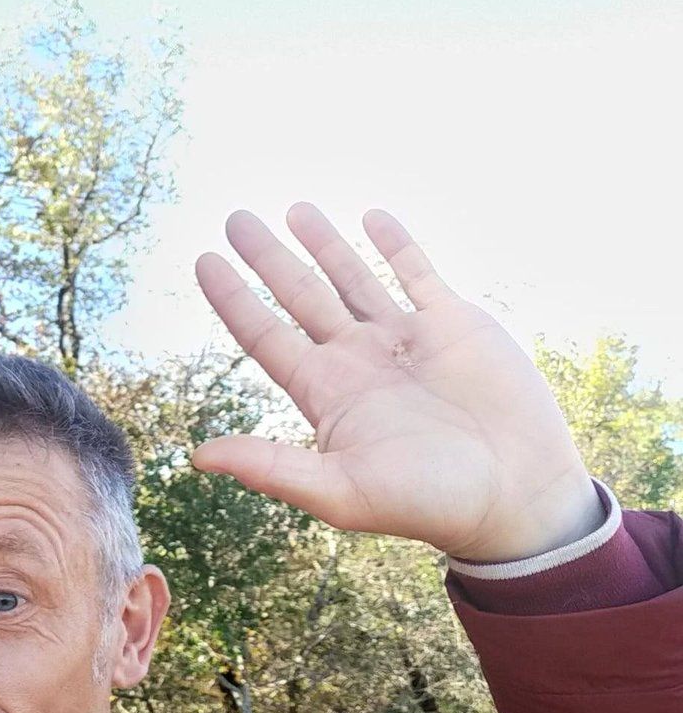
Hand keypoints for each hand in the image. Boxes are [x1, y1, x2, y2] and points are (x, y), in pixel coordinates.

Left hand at [192, 203, 602, 561]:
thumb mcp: (340, 490)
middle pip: (300, 297)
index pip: (265, 336)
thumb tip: (198, 457)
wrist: (515, 497)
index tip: (203, 260)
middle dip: (268, 258)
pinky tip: (372, 217)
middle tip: (235, 218)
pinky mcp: (454, 325)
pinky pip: (417, 273)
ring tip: (294, 209)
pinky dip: (396, 245)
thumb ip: (271, 467)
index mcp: (327, 394)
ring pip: (353, 278)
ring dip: (324, 244)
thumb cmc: (427, 503)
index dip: (234, 299)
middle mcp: (358, 361)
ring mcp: (404, 340)